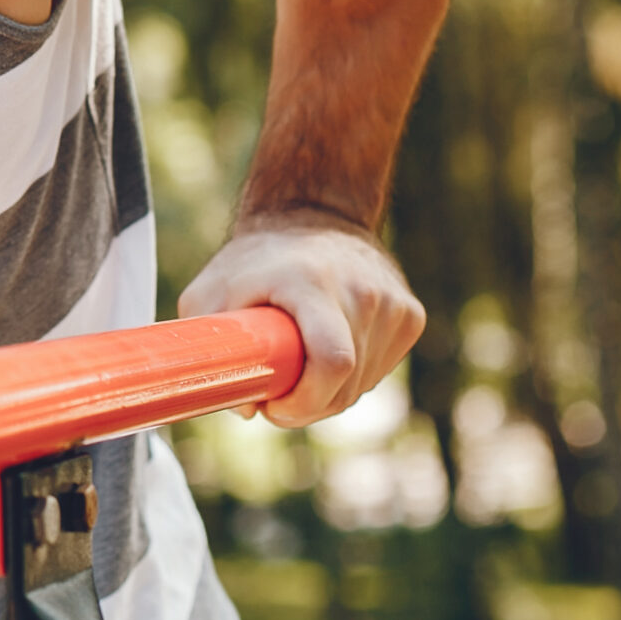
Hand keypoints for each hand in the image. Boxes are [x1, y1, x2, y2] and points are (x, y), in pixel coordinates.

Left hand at [177, 213, 424, 427]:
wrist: (315, 212)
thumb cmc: (257, 260)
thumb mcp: (211, 292)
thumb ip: (209, 349)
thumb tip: (245, 406)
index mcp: (313, 283)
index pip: (332, 361)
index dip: (304, 401)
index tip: (274, 407)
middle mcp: (364, 291)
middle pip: (345, 385)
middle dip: (306, 403)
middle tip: (276, 389)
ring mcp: (394, 304)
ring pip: (361, 384)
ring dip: (328, 391)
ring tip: (300, 359)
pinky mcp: (411, 315)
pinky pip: (378, 371)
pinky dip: (352, 376)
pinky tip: (328, 347)